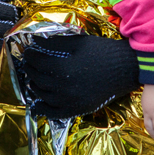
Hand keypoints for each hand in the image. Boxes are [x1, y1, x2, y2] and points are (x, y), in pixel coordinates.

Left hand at [23, 35, 139, 118]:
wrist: (125, 68)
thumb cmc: (103, 51)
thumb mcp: (78, 42)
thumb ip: (55, 43)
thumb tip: (37, 42)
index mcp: (62, 68)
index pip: (38, 62)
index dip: (30, 55)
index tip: (28, 51)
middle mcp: (63, 87)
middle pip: (38, 79)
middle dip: (30, 70)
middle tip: (28, 64)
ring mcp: (70, 101)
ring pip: (43, 96)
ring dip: (34, 87)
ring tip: (32, 80)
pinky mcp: (78, 109)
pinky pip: (55, 113)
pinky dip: (43, 110)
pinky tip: (37, 105)